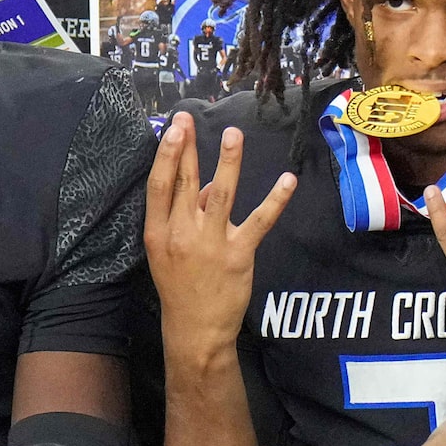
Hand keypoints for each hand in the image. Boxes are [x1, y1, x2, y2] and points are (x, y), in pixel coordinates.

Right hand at [143, 115, 295, 350]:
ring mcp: (210, 243)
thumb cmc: (182, 284)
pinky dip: (275, 199)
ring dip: (228, 162)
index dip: (166, 155)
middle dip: (187, 148)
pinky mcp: (239, 254)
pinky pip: (260, 220)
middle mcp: (181, 233)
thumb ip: (186, 216)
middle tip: (188, 118)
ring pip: (221, 194)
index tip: (172, 128)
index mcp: (158, 231)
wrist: (195, 327)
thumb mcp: (168, 250)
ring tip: (233, 135)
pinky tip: (287, 180)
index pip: (159, 185)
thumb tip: (207, 185)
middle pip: (185, 182)